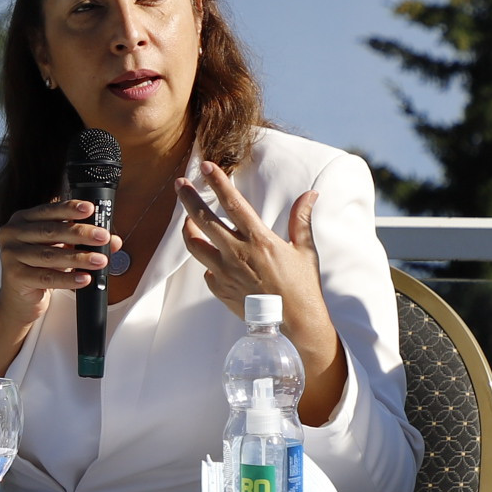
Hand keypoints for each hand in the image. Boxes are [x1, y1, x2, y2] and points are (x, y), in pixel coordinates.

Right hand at [0, 197, 112, 316]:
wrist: (18, 300)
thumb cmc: (39, 269)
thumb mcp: (60, 250)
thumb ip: (83, 241)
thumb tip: (113, 240)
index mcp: (23, 220)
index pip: (48, 210)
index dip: (69, 208)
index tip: (90, 209)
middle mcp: (12, 233)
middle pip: (50, 231)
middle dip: (81, 234)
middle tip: (103, 237)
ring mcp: (10, 255)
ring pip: (50, 255)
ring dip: (79, 258)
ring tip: (100, 260)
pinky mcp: (15, 276)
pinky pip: (46, 277)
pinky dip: (68, 279)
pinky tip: (84, 279)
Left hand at [179, 164, 345, 425]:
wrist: (294, 325)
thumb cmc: (303, 287)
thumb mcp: (305, 251)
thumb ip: (301, 220)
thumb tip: (311, 194)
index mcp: (258, 240)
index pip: (233, 204)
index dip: (217, 182)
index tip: (205, 166)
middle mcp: (237, 254)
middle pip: (202, 220)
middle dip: (188, 199)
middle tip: (180, 184)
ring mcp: (225, 273)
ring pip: (195, 246)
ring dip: (188, 230)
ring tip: (187, 221)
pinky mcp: (220, 289)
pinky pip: (207, 271)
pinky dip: (208, 262)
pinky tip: (214, 259)